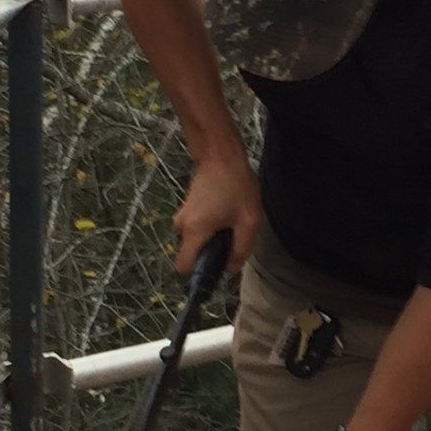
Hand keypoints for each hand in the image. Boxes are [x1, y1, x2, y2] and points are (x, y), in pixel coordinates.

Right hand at [174, 149, 259, 273]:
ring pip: (195, 241)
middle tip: (232, 241)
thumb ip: (241, 249)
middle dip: (210, 254)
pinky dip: (209, 229)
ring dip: (211, 240)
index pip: (183, 267)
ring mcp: (182, 216)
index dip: (198, 276)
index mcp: (194, 232)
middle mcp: (182, 226)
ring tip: (231, 224)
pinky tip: (225, 215)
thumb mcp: (248, 221)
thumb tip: (230, 269)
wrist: (220, 154)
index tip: (216, 270)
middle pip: (192, 254)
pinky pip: (196, 230)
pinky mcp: (187, 209)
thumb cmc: (236, 186)